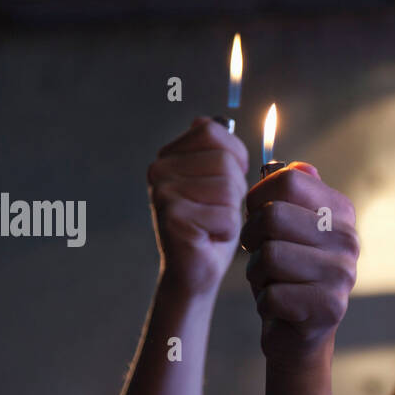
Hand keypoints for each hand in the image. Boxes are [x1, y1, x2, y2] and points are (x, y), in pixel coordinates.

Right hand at [147, 117, 249, 296]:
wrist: (194, 274)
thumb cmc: (211, 227)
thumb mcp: (218, 181)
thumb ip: (216, 150)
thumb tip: (213, 120)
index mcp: (167, 156)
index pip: (212, 131)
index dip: (234, 156)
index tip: (227, 182)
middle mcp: (159, 171)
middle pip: (224, 161)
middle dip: (235, 190)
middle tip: (217, 211)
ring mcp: (163, 193)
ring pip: (228, 188)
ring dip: (232, 212)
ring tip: (213, 225)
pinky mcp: (173, 218)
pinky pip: (227, 216)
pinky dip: (229, 232)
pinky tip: (210, 239)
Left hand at [241, 163, 358, 367]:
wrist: (297, 333)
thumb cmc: (286, 273)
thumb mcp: (288, 228)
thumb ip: (293, 195)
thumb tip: (300, 166)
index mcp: (340, 212)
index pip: (289, 180)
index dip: (258, 197)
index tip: (257, 216)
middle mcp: (349, 239)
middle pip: (273, 217)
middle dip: (252, 237)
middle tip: (259, 254)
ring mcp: (343, 274)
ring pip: (270, 256)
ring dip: (257, 272)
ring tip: (270, 280)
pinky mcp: (329, 308)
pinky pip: (272, 294)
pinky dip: (264, 302)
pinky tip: (278, 305)